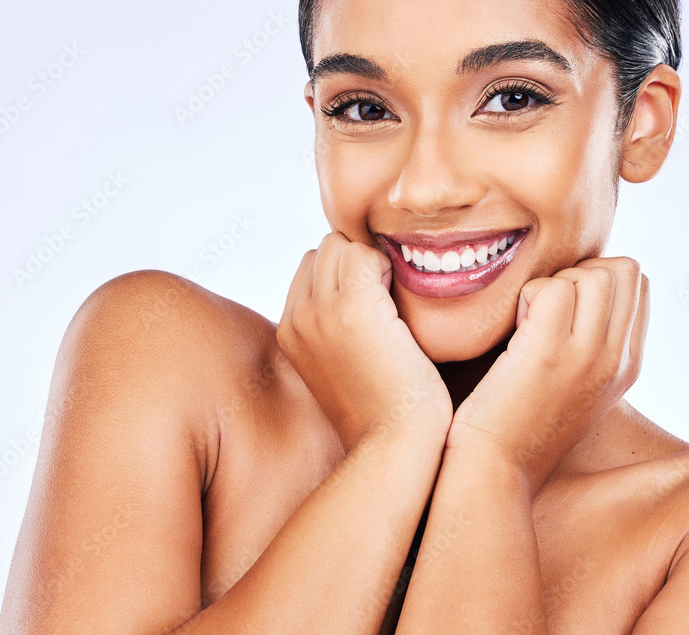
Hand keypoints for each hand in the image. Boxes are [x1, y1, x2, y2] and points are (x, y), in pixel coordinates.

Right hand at [277, 232, 452, 452]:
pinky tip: (399, 304)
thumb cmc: (383, 409)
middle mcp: (296, 319)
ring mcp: (320, 313)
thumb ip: (333, 329)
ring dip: (371, 262)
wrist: (394, 444)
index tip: (374, 305)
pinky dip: (387, 266)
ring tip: (390, 305)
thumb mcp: (341, 365)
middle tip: (386, 301)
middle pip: (324, 249)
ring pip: (340, 245)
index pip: (311, 267)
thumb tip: (355, 293)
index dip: (346, 275)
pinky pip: (363, 253)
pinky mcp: (353, 309)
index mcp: (289, 332)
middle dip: (357, 262)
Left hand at [447, 257, 646, 494]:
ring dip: (553, 282)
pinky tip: (513, 328)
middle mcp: (618, 359)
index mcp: (628, 365)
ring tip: (529, 322)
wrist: (494, 473)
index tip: (561, 309)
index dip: (595, 279)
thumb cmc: (519, 423)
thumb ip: (592, 342)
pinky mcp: (549, 353)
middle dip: (579, 271)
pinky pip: (553, 286)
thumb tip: (581, 288)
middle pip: (623, 269)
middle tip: (544, 309)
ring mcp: (589, 356)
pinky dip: (527, 294)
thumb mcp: (576, 385)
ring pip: (594, 272)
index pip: (637, 283)